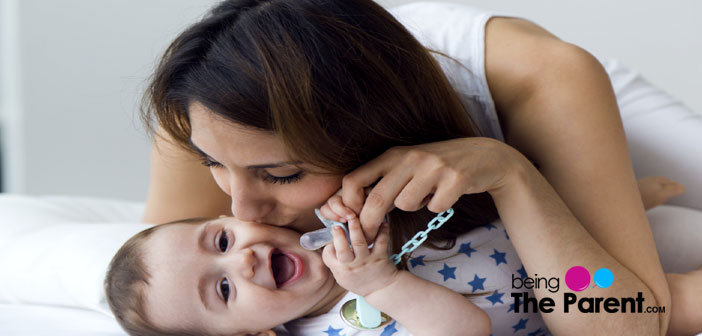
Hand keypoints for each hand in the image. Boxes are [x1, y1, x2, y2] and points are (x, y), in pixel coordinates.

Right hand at [322, 218, 397, 296]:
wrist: (382, 290)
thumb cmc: (360, 282)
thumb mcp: (342, 277)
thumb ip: (335, 262)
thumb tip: (329, 243)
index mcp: (341, 270)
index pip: (328, 256)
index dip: (328, 247)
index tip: (332, 240)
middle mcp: (352, 266)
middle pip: (342, 248)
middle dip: (338, 234)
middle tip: (337, 224)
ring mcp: (366, 261)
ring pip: (359, 242)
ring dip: (355, 228)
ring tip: (352, 217)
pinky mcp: (380, 257)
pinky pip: (381, 241)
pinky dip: (382, 231)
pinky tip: (382, 223)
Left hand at [340, 137, 524, 239]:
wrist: (484, 156)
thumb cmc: (437, 166)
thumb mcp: (407, 164)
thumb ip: (383, 179)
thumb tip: (352, 206)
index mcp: (393, 154)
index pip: (355, 179)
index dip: (348, 204)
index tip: (353, 219)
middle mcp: (410, 157)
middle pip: (377, 199)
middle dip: (370, 223)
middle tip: (369, 236)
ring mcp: (433, 167)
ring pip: (406, 205)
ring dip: (415, 206)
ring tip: (427, 194)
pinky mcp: (455, 179)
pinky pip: (435, 208)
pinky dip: (439, 206)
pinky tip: (447, 193)